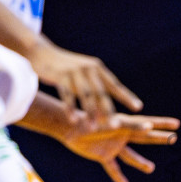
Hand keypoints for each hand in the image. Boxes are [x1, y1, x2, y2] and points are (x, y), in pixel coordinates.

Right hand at [27, 39, 141, 120]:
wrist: (42, 53)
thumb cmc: (65, 68)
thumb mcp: (83, 73)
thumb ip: (95, 85)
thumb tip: (108, 105)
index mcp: (97, 68)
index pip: (114, 85)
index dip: (126, 97)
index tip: (138, 108)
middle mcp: (88, 69)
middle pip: (101, 93)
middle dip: (109, 111)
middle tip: (117, 125)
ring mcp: (74, 72)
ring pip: (85, 96)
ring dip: (90, 114)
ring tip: (94, 128)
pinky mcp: (60, 76)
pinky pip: (66, 95)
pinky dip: (70, 109)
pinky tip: (74, 121)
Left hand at [61, 112, 179, 181]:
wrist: (67, 126)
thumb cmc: (87, 119)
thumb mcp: (109, 122)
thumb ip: (128, 125)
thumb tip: (148, 126)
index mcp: (125, 124)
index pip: (148, 124)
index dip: (163, 124)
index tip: (177, 125)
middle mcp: (121, 135)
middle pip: (144, 138)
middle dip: (159, 138)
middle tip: (174, 139)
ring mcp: (113, 146)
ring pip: (130, 156)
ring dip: (141, 162)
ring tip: (151, 168)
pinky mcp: (102, 155)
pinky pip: (112, 167)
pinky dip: (118, 176)